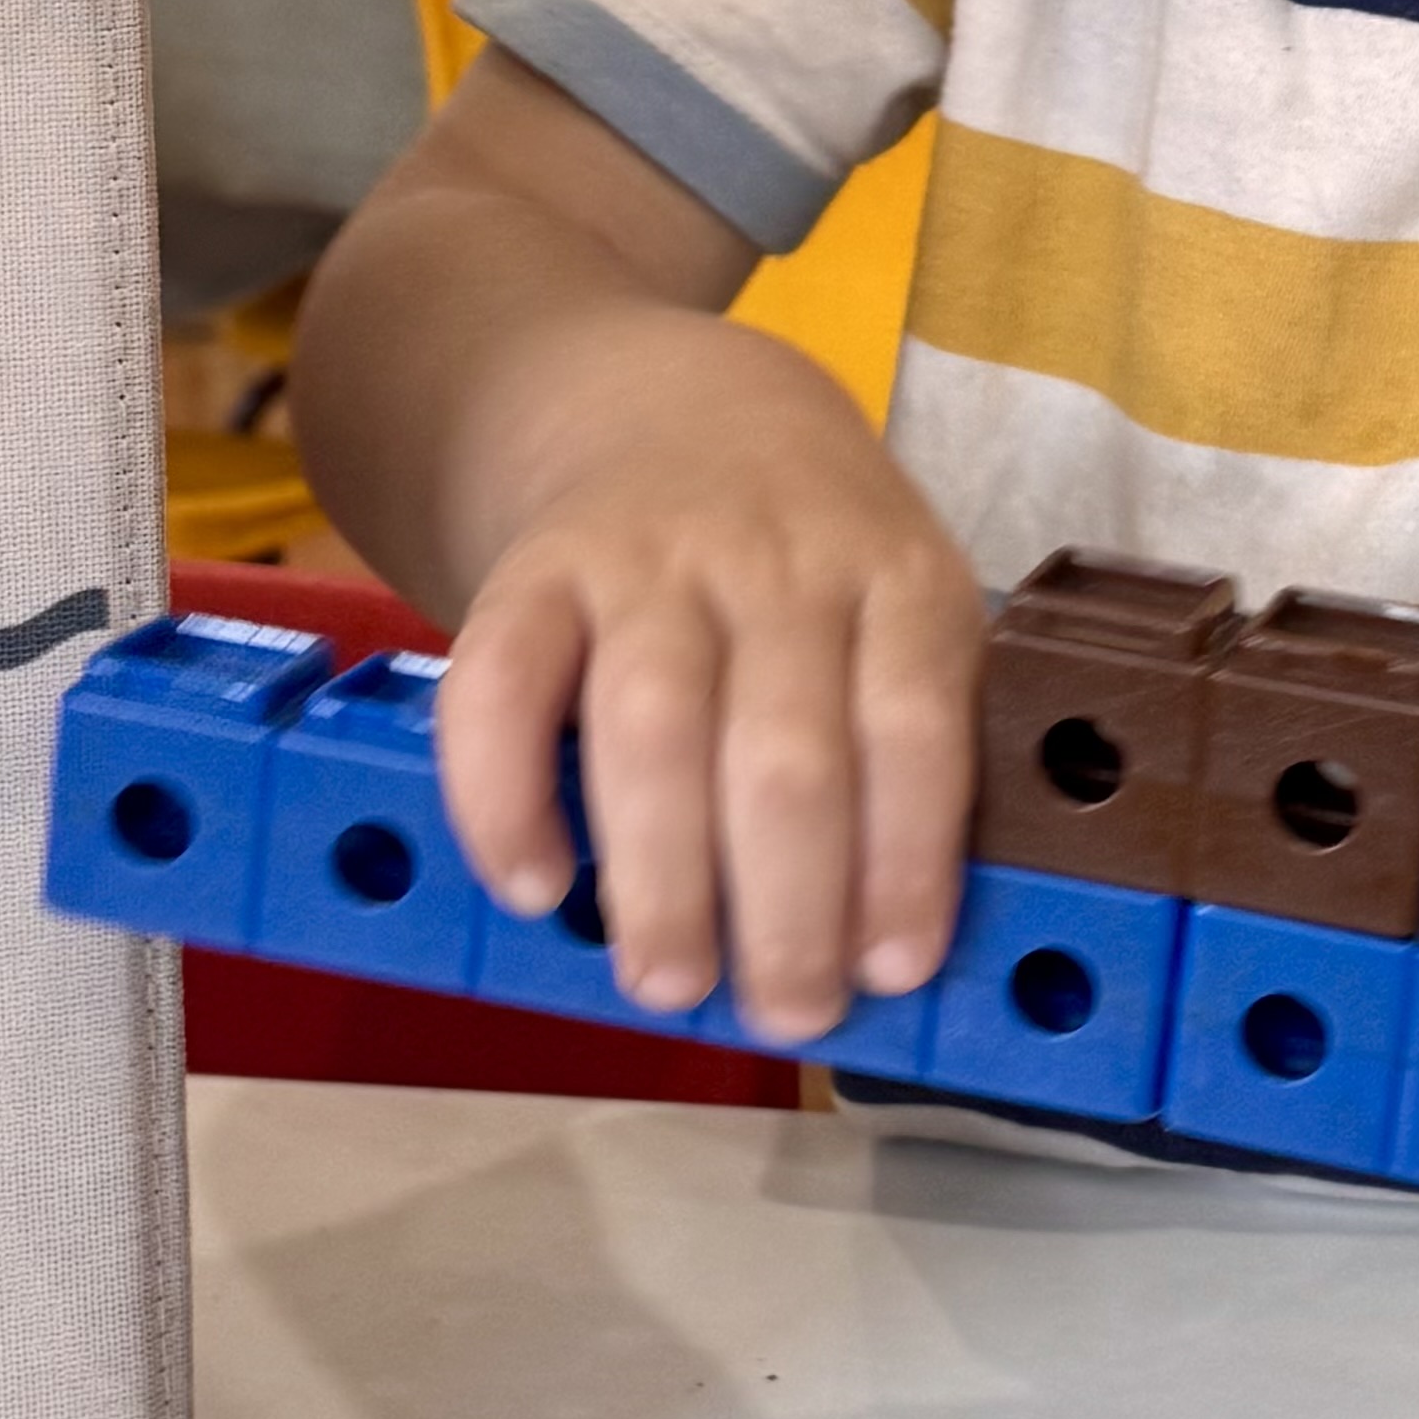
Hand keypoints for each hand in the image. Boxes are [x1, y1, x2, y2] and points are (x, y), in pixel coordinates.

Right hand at [429, 322, 982, 1045]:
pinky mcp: (532, 570)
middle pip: (784, 747)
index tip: (894, 969)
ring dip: (661, 875)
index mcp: (893, 575)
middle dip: (788, 904)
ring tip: (668, 984)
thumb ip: (901, 742)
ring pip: (653, 724)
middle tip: (785, 1013)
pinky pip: (503, 683)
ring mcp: (648, 560)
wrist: (664, 405)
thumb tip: (892, 947)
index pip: (915, 721)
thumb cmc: (805, 563)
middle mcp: (776, 560)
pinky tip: (531, 884)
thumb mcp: (894, 606)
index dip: (906, 855)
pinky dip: (506, 795)